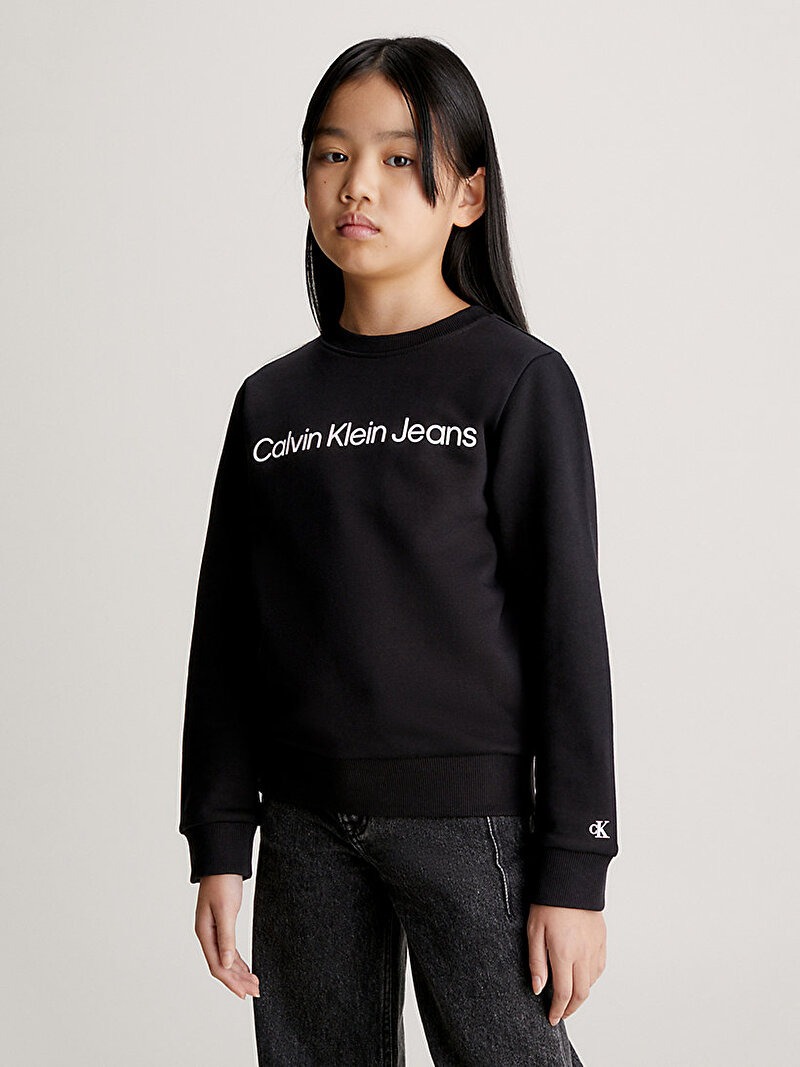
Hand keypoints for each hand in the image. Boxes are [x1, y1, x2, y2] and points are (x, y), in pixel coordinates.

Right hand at [195, 874, 260, 999]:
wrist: (222, 861)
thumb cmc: (222, 882)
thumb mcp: (225, 910)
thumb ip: (226, 937)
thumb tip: (226, 964)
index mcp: (204, 933)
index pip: (216, 965)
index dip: (230, 981)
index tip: (244, 994)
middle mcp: (207, 934)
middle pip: (221, 965)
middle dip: (237, 980)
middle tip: (255, 991)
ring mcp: (213, 930)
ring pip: (225, 958)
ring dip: (239, 972)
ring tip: (254, 984)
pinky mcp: (222, 924)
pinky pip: (228, 949)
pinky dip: (237, 960)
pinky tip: (245, 968)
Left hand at [527, 903, 605, 1025]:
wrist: (571, 879)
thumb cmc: (549, 902)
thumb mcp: (534, 931)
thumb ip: (536, 963)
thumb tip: (538, 989)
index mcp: (564, 954)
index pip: (563, 993)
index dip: (558, 1010)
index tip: (552, 1018)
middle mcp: (583, 955)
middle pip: (581, 994)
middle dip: (570, 1008)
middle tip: (560, 1013)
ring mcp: (595, 948)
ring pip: (592, 983)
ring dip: (581, 994)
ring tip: (569, 997)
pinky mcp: (602, 940)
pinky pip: (599, 968)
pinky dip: (590, 979)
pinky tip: (581, 977)